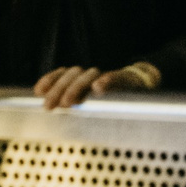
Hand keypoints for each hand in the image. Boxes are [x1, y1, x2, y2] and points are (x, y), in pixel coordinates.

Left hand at [33, 64, 152, 108]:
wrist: (147, 85)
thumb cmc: (115, 99)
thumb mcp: (92, 103)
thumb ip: (75, 105)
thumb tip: (51, 114)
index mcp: (84, 79)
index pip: (64, 73)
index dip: (51, 79)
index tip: (38, 90)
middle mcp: (94, 75)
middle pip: (73, 74)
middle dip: (58, 89)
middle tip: (49, 106)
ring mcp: (110, 76)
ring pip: (90, 75)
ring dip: (76, 87)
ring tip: (69, 102)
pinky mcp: (126, 80)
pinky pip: (117, 77)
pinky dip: (107, 81)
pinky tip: (99, 87)